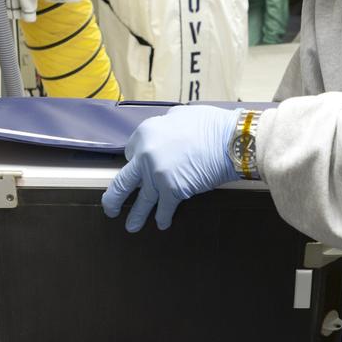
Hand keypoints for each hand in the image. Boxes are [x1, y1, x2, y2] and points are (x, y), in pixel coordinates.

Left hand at [101, 105, 241, 230]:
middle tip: (110, 208)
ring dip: (136, 216)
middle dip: (114, 198)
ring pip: (141, 200)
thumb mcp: (181, 115)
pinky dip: (163, 218)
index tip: (140, 170)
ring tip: (131, 227)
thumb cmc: (212, 125)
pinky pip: (164, 208)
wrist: (230, 140)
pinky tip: (162, 224)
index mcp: (145, 133)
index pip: (130, 153)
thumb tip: (167, 129)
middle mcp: (145, 155)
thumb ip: (166, 125)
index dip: (136, 163)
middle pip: (122, 181)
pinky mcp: (172, 191)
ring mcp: (156, 175)